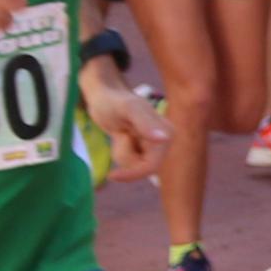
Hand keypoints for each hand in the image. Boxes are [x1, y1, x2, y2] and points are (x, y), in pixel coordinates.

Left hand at [81, 63, 166, 183]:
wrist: (103, 95)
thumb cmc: (113, 100)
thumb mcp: (128, 109)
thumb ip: (146, 123)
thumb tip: (164, 139)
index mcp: (166, 132)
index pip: (152, 166)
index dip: (133, 173)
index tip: (112, 175)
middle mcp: (164, 140)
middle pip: (143, 167)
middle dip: (126, 156)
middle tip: (119, 135)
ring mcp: (153, 144)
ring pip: (134, 165)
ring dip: (121, 152)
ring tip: (119, 133)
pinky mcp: (143, 146)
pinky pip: (130, 161)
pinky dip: (121, 151)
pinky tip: (120, 135)